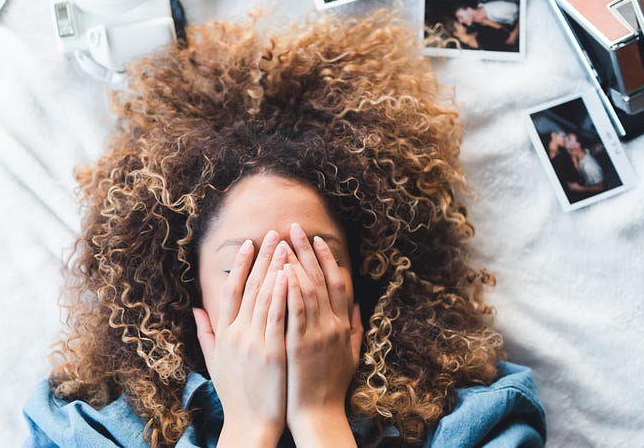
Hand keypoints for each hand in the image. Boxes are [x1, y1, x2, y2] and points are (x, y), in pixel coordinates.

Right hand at [193, 231, 289, 447]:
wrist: (249, 424)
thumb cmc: (236, 394)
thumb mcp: (215, 361)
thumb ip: (206, 333)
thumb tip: (196, 309)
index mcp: (225, 334)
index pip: (231, 290)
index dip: (240, 265)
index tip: (249, 244)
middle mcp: (237, 334)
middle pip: (250, 287)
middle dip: (263, 258)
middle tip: (274, 233)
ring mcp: (254, 342)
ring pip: (265, 296)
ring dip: (275, 268)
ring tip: (285, 245)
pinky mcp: (272, 352)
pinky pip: (277, 316)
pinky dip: (282, 294)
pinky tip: (289, 274)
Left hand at [282, 224, 361, 446]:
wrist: (320, 415)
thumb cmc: (331, 387)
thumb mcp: (352, 355)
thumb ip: (356, 328)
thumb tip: (360, 305)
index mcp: (343, 325)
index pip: (338, 283)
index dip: (327, 259)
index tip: (317, 239)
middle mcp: (333, 325)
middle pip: (321, 279)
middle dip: (307, 251)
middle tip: (294, 227)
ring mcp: (318, 334)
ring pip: (308, 290)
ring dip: (296, 262)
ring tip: (284, 241)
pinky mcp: (301, 345)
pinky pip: (296, 311)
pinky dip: (291, 289)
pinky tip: (283, 271)